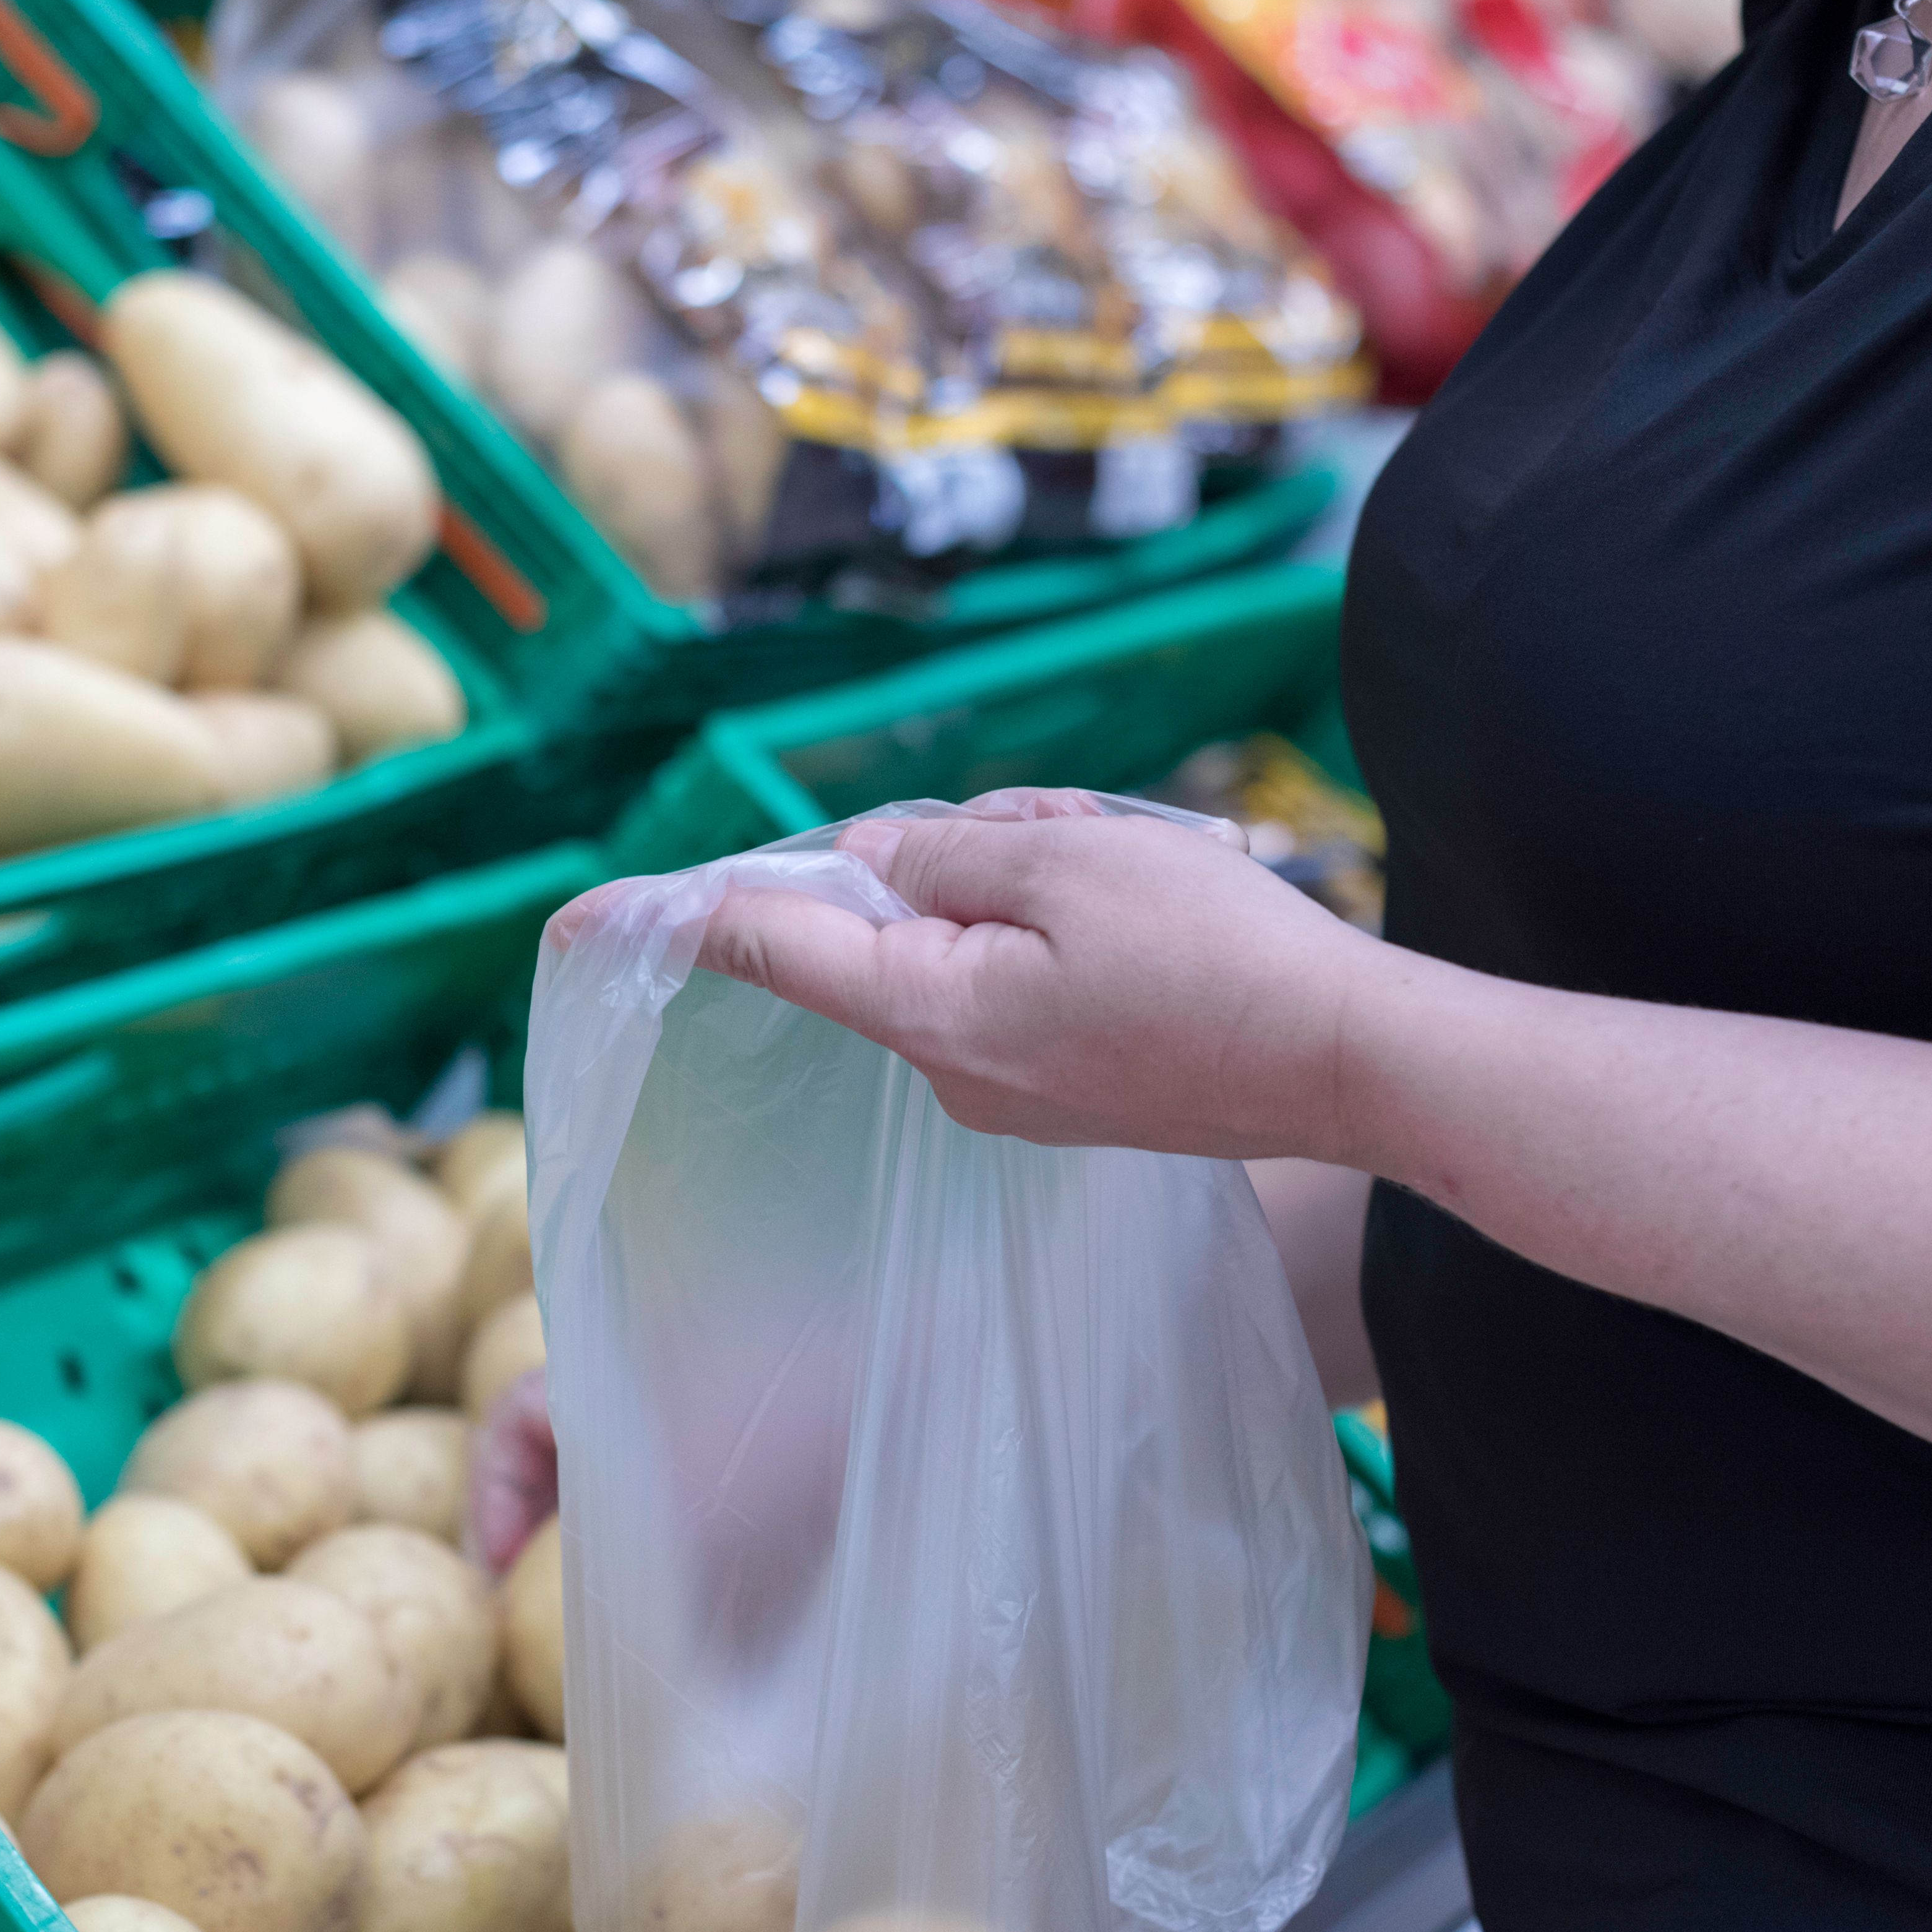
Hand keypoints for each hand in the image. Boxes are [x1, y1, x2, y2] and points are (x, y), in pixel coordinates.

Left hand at [687, 791, 1389, 1160]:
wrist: (1354, 1064)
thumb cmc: (1218, 959)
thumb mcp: (1068, 864)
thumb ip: (946, 853)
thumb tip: (865, 859)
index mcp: (931, 1012)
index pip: (774, 948)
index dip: (678, 919)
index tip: (577, 922)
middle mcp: (949, 1070)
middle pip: (889, 926)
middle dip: (967, 854)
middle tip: (1078, 839)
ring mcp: (1009, 1091)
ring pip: (968, 942)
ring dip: (1035, 884)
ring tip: (1143, 884)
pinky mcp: (1065, 1091)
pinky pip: (1022, 980)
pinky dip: (1070, 931)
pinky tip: (1156, 927)